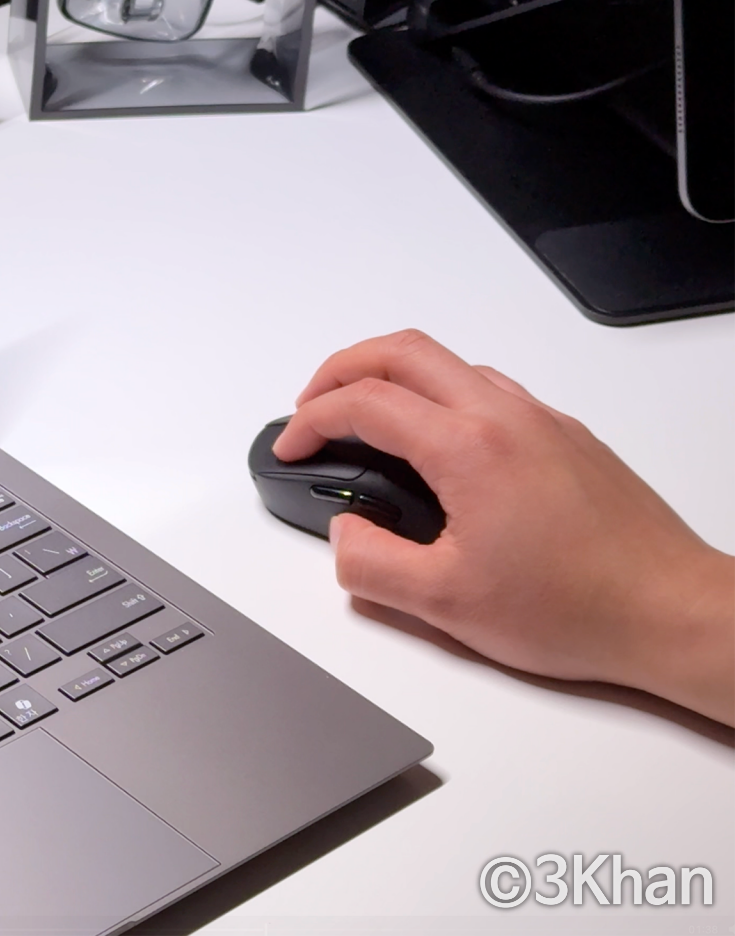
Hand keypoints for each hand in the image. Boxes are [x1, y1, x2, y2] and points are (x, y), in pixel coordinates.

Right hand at [274, 330, 734, 725]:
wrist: (671, 612)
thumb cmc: (578, 608)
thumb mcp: (445, 604)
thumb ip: (370, 563)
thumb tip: (344, 534)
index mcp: (468, 448)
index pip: (364, 403)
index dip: (310, 421)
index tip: (292, 447)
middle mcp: (506, 416)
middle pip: (402, 350)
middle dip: (341, 370)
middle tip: (312, 408)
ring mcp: (542, 420)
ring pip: (449, 363)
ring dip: (393, 377)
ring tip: (365, 422)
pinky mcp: (568, 437)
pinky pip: (488, 388)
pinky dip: (440, 395)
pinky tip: (436, 446)